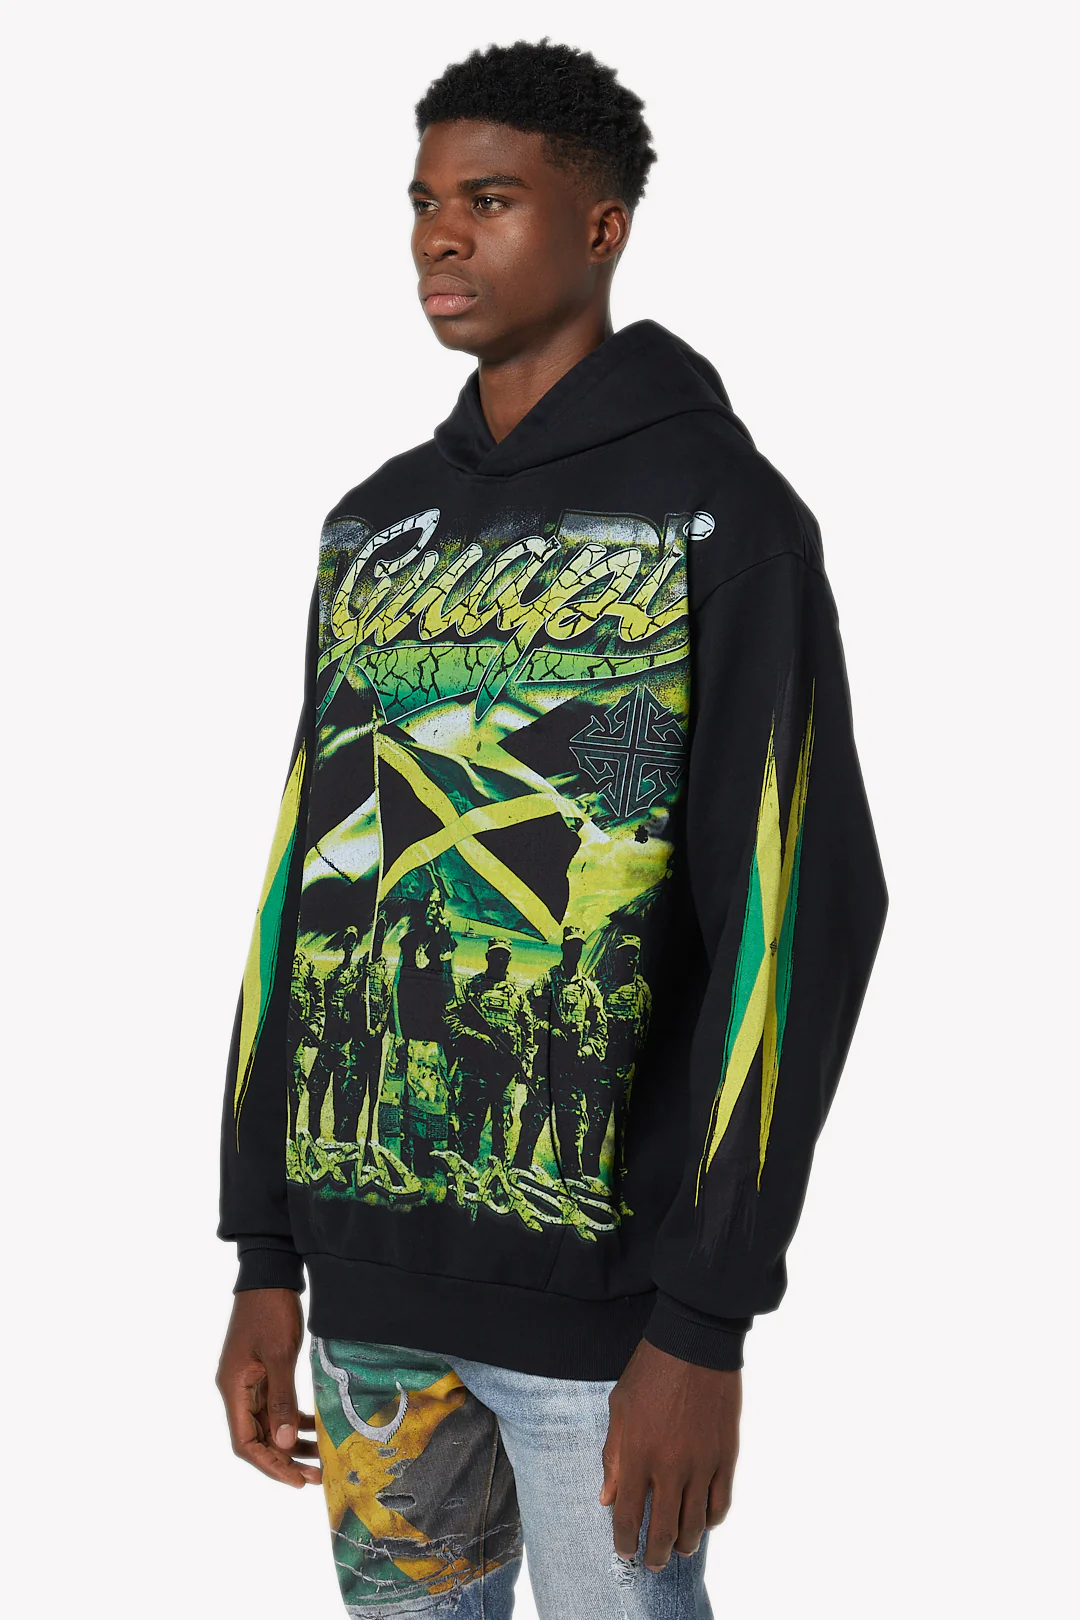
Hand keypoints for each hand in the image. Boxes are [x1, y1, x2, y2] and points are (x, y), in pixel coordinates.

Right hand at [216, 1287, 321, 1488]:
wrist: (269, 1275)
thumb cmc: (270, 1311)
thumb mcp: (279, 1355)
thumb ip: (282, 1399)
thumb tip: (285, 1443)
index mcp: (233, 1388)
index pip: (245, 1443)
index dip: (269, 1465)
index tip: (295, 1480)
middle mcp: (236, 1390)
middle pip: (257, 1438)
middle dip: (284, 1460)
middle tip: (314, 1477)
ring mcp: (249, 1381)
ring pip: (268, 1424)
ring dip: (291, 1442)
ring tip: (319, 1459)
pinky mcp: (262, 1372)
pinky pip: (275, 1406)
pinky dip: (293, 1419)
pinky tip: (315, 1427)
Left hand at [600, 1338, 740, 1570]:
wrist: (694, 1343)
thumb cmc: (650, 1371)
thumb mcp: (620, 1409)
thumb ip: (613, 1457)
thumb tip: (609, 1498)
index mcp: (637, 1455)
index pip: (629, 1516)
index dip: (624, 1541)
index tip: (623, 1551)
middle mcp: (669, 1467)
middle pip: (663, 1530)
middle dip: (655, 1554)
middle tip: (651, 1563)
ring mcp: (701, 1465)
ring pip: (695, 1523)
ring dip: (686, 1544)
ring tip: (679, 1550)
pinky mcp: (725, 1457)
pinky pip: (721, 1503)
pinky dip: (712, 1520)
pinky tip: (705, 1523)